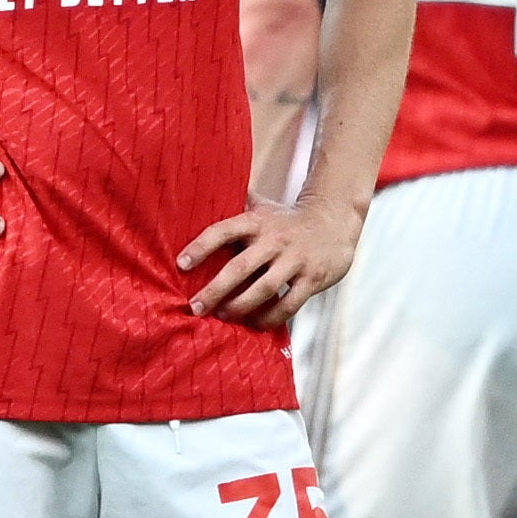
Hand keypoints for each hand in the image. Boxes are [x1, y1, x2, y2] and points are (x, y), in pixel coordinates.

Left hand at [182, 190, 363, 324]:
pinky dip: (270, 318)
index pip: (223, 231)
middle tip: (195, 307)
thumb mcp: (262, 207)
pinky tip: (255, 324)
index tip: (181, 264)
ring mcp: (295, 260)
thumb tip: (200, 193)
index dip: (200, 247)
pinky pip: (288, 304)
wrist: (335, 221)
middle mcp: (274, 240)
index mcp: (256, 222)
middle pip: (239, 267)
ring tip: (222, 317)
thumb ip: (235, 205)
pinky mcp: (312, 279)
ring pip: (263, 289)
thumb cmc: (287, 219)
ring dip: (240, 307)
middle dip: (215, 290)